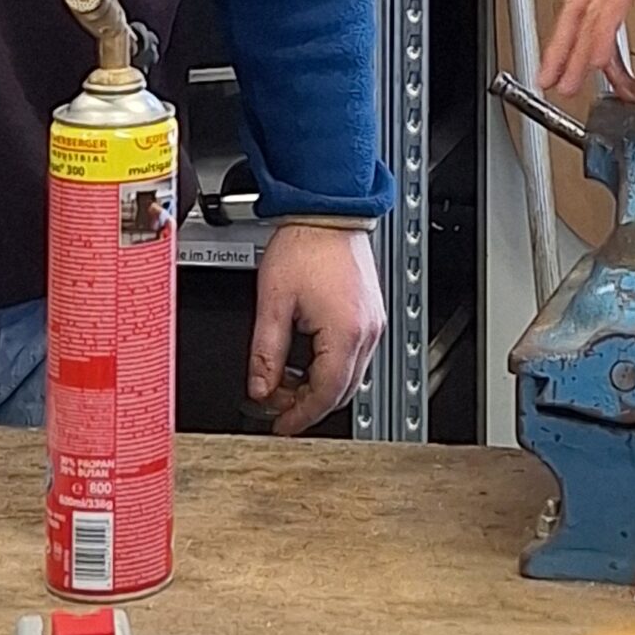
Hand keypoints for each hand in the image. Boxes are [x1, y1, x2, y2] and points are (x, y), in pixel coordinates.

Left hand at [249, 225, 385, 436]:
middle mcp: (367, 331)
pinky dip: (331, 365)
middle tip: (276, 403)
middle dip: (308, 404)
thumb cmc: (305, 244)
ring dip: (319, 384)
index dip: (300, 416)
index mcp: (345, 332)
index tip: (280, 425)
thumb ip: (266, 351)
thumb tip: (260, 388)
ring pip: (350, 375)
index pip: (325, 394)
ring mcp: (373, 322)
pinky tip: (306, 357)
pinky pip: (355, 354)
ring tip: (285, 378)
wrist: (328, 209)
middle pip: (342, 391)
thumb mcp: (273, 301)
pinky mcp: (371, 313)